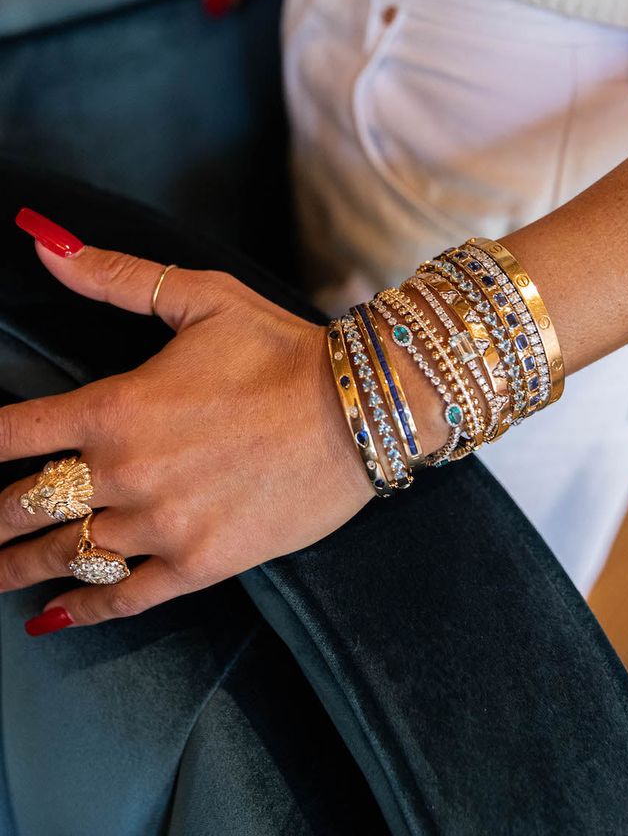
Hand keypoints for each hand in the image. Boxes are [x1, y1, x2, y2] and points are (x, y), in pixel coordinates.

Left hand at [1, 213, 373, 632]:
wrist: (357, 411)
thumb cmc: (281, 350)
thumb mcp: (201, 298)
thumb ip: (117, 277)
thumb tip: (44, 243)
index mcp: (116, 407)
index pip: (14, 433)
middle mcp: (125, 472)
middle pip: (25, 506)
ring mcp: (160, 525)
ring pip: (65, 556)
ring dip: (16, 568)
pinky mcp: (200, 563)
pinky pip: (123, 597)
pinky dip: (81, 612)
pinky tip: (51, 619)